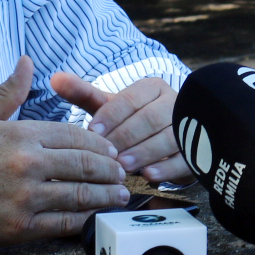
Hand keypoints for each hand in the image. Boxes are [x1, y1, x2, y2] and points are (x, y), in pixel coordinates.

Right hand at [0, 56, 129, 247]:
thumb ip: (8, 91)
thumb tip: (27, 61)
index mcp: (20, 134)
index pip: (75, 135)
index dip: (99, 142)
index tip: (110, 149)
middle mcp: (27, 164)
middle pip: (85, 163)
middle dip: (110, 169)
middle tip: (122, 173)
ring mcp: (25, 197)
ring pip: (81, 195)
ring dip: (106, 195)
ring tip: (119, 195)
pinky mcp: (20, 227)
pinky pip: (65, 223)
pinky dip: (87, 220)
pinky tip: (98, 217)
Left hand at [49, 71, 189, 185]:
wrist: (169, 138)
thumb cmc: (131, 121)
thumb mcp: (109, 107)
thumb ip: (83, 94)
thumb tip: (55, 78)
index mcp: (152, 88)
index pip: (131, 98)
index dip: (111, 115)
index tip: (93, 131)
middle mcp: (173, 103)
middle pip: (151, 117)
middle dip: (127, 136)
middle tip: (108, 154)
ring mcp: (190, 126)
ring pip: (169, 136)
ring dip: (145, 152)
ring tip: (124, 166)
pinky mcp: (199, 150)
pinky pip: (186, 157)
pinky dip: (168, 167)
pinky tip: (149, 175)